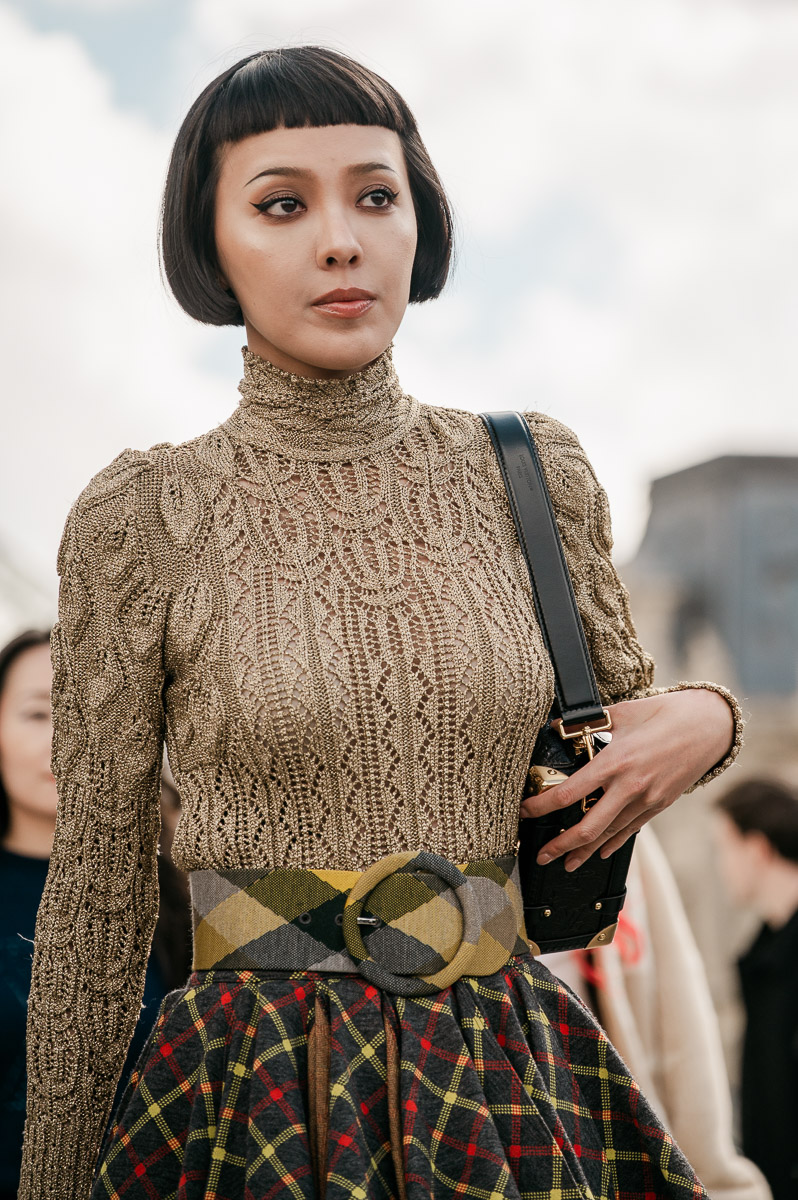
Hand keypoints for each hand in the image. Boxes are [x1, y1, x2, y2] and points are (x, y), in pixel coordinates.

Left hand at [519, 688, 734, 871]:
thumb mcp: (622, 712)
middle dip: (560, 846)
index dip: (541, 807)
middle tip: (540, 855)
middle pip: (587, 827)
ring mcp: (646, 800)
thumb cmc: (664, 713)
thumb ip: (589, 723)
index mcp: (615, 761)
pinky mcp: (659, 805)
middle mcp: (629, 786)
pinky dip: (612, 843)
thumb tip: (558, 726)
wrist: (708, 726)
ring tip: (565, 863)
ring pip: (609, 834)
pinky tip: (599, 852)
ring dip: (584, 852)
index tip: (523, 812)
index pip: (568, 793)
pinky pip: (631, 830)